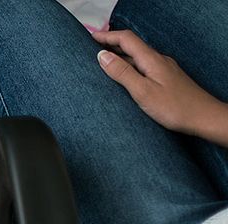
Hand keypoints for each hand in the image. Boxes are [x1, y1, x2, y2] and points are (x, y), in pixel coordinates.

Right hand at [94, 30, 227, 138]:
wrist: (204, 117)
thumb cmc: (175, 108)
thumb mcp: (143, 91)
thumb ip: (122, 73)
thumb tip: (102, 56)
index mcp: (151, 60)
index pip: (126, 39)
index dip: (106, 36)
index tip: (88, 38)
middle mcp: (158, 60)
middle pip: (131, 45)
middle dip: (110, 44)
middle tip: (90, 49)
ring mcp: (163, 69)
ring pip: (137, 57)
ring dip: (119, 56)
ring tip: (102, 63)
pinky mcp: (166, 79)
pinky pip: (143, 67)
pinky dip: (129, 67)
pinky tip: (123, 77)